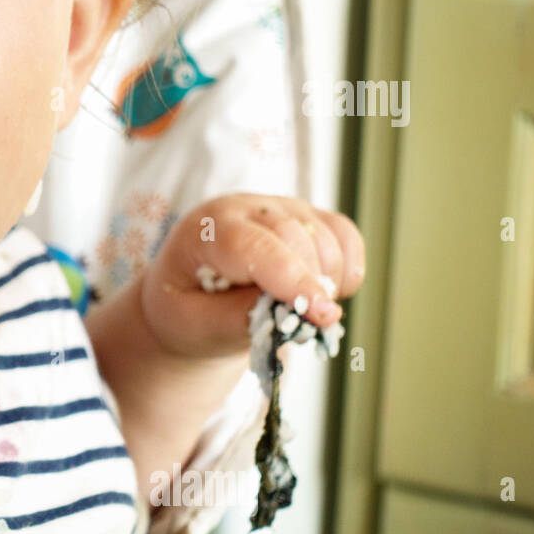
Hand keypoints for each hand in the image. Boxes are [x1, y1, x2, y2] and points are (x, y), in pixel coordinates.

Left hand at [139, 193, 364, 358]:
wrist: (192, 298)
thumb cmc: (187, 309)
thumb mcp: (192, 324)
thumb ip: (234, 319)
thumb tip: (287, 312)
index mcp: (205, 230)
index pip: (252, 246)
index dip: (290, 278)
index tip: (320, 314)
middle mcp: (245, 208)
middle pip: (296, 236)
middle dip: (310, 286)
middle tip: (301, 325)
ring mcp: (281, 208)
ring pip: (328, 236)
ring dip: (329, 282)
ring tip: (297, 310)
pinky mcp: (309, 217)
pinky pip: (346, 238)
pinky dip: (347, 271)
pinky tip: (322, 295)